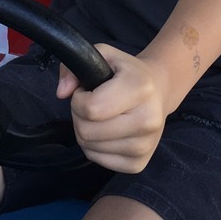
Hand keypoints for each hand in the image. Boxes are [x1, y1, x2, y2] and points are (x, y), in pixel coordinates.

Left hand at [56, 44, 168, 173]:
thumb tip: (61, 93)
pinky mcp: (138, 164)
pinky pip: (97, 160)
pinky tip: (105, 132)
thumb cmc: (126, 73)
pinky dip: (93, 146)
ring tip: (99, 117)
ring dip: (85, 131)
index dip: (79, 99)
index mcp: (140, 88)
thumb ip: (74, 66)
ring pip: (89, 148)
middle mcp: (148, 119)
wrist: (159, 91)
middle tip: (91, 105)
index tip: (86, 91)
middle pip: (87, 131)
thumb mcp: (103, 56)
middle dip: (79, 116)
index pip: (91, 108)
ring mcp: (145, 145)